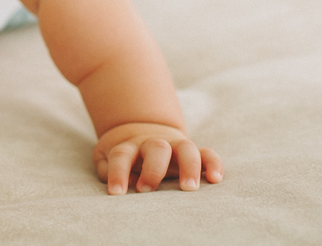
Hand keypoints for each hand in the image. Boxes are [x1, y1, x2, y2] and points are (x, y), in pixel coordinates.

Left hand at [93, 123, 222, 194]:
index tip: (116, 193)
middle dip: (153, 169)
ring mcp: (174, 145)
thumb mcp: (106, 157)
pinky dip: (213, 164)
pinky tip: (215, 179)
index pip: (122, 155)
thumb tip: (122, 185)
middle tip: (146, 190)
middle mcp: (153, 143)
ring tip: (189, 188)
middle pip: (156, 148)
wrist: (139, 128)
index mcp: (129, 145)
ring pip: (185, 148)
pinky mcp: (191, 152)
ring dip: (189, 166)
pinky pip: (207, 153)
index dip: (118, 173)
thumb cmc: (123, 153)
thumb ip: (108, 169)